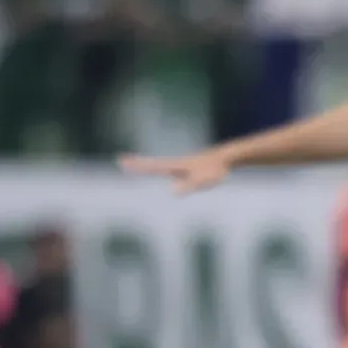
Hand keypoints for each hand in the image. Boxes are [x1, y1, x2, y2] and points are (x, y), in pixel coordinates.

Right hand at [118, 148, 232, 194]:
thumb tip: (173, 191)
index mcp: (176, 166)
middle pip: (152, 164)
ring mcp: (182, 165)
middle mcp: (176, 164)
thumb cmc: (214, 170)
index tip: (122, 162)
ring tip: (135, 165)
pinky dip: (161, 168)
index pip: (152, 167)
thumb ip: (187, 186)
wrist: (227, 157)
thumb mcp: (201, 181)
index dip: (137, 166)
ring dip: (147, 165)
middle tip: (121, 160)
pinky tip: (163, 172)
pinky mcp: (189, 167)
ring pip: (160, 166)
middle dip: (137, 164)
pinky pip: (171, 168)